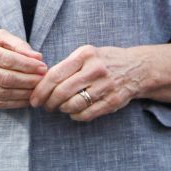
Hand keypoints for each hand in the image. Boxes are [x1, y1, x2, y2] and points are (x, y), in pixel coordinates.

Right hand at [0, 29, 46, 109]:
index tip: (43, 67)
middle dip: (29, 81)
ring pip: (2, 93)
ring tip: (37, 90)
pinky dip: (14, 103)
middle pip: (6, 79)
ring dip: (24, 94)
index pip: (8, 60)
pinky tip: (25, 99)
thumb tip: (37, 58)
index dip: (28, 66)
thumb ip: (17, 44)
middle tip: (43, 80)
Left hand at [30, 45, 144, 121]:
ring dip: (62, 109)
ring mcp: (106, 85)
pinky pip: (86, 114)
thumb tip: (40, 83)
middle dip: (49, 102)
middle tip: (45, 106)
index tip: (34, 99)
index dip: (41, 90)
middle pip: (62, 92)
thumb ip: (67, 66)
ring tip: (60, 107)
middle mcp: (95, 69)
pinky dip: (75, 116)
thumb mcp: (87, 54)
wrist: (137, 68)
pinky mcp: (113, 101)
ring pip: (73, 105)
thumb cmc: (104, 61)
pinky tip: (74, 112)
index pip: (55, 74)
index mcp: (85, 55)